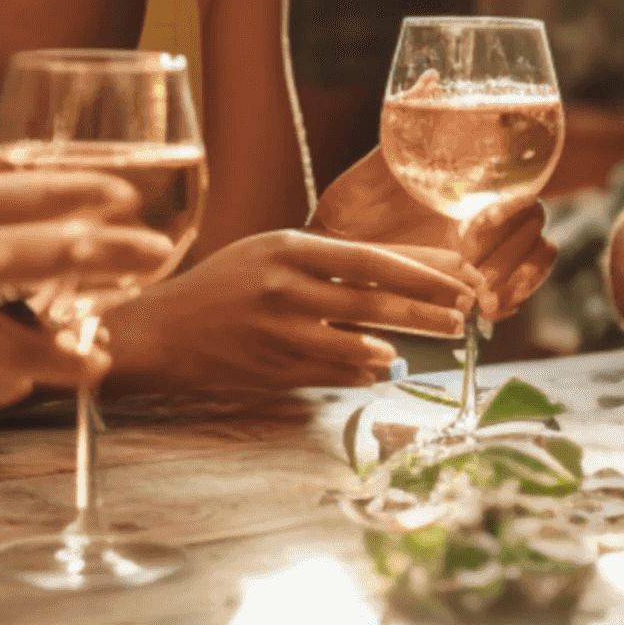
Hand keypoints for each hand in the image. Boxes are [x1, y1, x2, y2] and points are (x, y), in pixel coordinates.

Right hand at [0, 171, 176, 458]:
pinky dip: (4, 386)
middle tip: (155, 254)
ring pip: (28, 335)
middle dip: (110, 252)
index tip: (123, 197)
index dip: (79, 194)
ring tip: (95, 358)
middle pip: (44, 250)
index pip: (16, 191)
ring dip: (67, 351)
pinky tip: (8, 387)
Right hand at [100, 228, 474, 391]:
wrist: (161, 330)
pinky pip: (332, 374)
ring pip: (358, 343)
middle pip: (375, 301)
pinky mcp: (274, 371)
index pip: (372, 258)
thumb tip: (388, 278)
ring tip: (429, 342)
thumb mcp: (269, 254)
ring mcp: (280, 333)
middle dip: (426, 309)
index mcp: (290, 250)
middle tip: (462, 314)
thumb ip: (323, 264)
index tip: (459, 275)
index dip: (422, 270)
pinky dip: (363, 372)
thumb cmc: (221, 285)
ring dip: (399, 344)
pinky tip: (383, 369)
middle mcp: (287, 288)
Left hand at [310, 146, 555, 321]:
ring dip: (517, 280)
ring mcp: (484, 256)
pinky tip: (483, 312)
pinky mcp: (473, 291)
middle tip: (474, 268)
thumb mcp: (378, 167)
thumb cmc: (354, 207)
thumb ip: (407, 123)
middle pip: (536, 227)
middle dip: (514, 251)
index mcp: (471, 188)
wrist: (331, 258)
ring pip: (535, 261)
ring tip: (481, 301)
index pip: (524, 188)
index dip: (514, 205)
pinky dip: (509, 304)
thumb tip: (434, 80)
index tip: (478, 221)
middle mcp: (485, 219)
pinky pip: (515, 299)